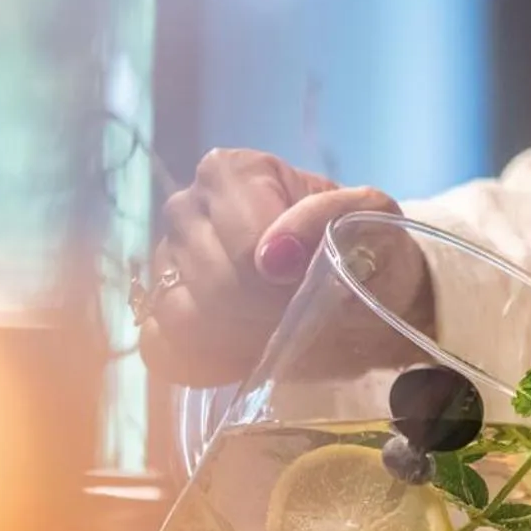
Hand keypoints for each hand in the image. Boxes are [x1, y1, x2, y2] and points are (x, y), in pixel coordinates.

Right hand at [137, 148, 424, 385]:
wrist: (360, 285)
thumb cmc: (364, 246)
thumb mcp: (369, 217)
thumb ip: (325, 218)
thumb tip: (273, 255)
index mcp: (231, 172)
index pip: (243, 244)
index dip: (283, 281)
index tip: (313, 291)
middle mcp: (187, 208)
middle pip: (214, 280)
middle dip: (265, 312)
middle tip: (303, 318)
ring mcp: (166, 259)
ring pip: (184, 315)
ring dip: (239, 337)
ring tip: (280, 331)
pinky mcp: (161, 309)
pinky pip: (163, 345)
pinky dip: (206, 358)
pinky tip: (247, 354)